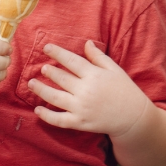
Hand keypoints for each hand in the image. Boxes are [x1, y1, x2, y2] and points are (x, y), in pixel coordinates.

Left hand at [28, 40, 151, 136]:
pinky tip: (37, 110)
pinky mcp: (80, 122)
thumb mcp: (115, 70)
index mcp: (94, 75)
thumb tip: (86, 43)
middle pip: (61, 78)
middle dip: (48, 72)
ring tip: (31, 83)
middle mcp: (86, 91)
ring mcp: (82, 108)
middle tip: (41, 68)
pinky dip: (46, 116)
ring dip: (40, 90)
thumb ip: (98, 57)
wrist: (135, 118)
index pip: (71, 60)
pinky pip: (59, 120)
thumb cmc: (125, 91)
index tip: (45, 47)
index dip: (57, 53)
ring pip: (55, 98)